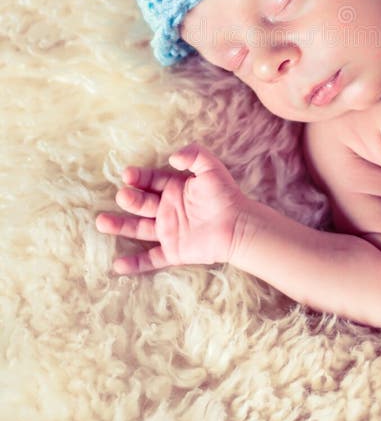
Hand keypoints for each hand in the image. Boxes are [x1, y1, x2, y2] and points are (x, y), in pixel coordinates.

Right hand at [95, 143, 245, 274]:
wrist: (239, 226)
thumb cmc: (226, 195)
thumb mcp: (211, 167)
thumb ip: (194, 155)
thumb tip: (172, 157)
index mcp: (175, 188)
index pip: (151, 180)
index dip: (138, 177)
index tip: (128, 175)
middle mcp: (168, 208)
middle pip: (141, 203)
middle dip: (129, 199)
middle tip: (122, 196)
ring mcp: (169, 231)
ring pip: (138, 229)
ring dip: (119, 226)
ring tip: (101, 222)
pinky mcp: (173, 251)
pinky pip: (150, 259)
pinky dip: (135, 264)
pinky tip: (117, 265)